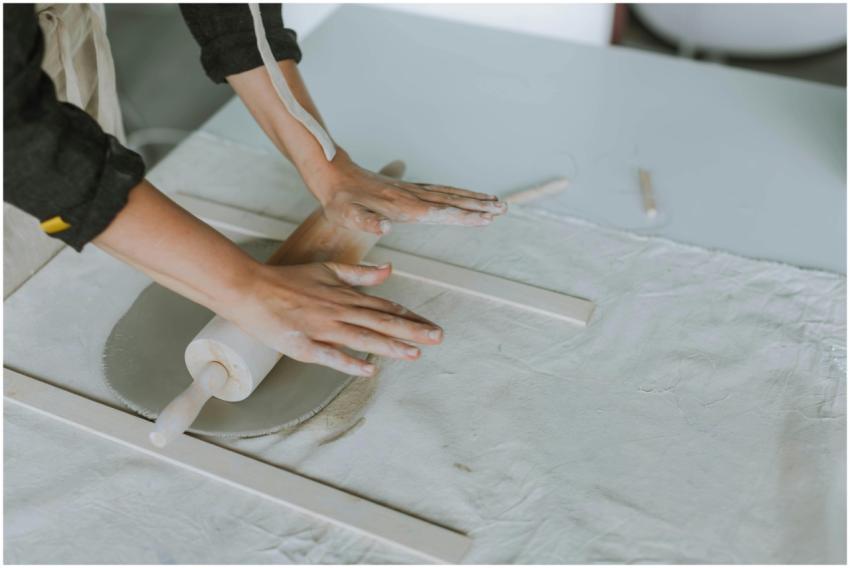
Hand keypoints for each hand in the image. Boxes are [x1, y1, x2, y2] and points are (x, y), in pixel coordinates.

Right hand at [216, 261, 442, 376]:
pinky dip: (349, 362)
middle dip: (412, 331)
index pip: (384, 308)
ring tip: (415, 354)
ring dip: (390, 346)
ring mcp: (323, 328)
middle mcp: (339, 311)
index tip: (429, 325)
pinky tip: (369, 370)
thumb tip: (389, 270)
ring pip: (362, 337)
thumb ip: (360, 273)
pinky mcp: (304, 345)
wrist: (251, 289)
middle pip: (381, 322)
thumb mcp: (328, 270)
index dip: (409, 317)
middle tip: (437, 337)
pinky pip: (330, 355)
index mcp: (345, 296)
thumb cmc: (288, 280)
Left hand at [306, 150, 507, 234]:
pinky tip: (469, 197)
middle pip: (452, 201)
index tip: (485, 218)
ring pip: (449, 194)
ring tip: (497, 203)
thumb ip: (365, 222)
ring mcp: (412, 191)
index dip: (463, 216)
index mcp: (401, 206)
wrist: (333, 176)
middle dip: (478, 206)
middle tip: (504, 209)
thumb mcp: (345, 215)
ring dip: (474, 199)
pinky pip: (440, 192)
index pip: (439, 212)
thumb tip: (386, 229)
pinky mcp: (408, 189)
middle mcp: (411, 196)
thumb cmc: (339, 201)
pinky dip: (458, 194)